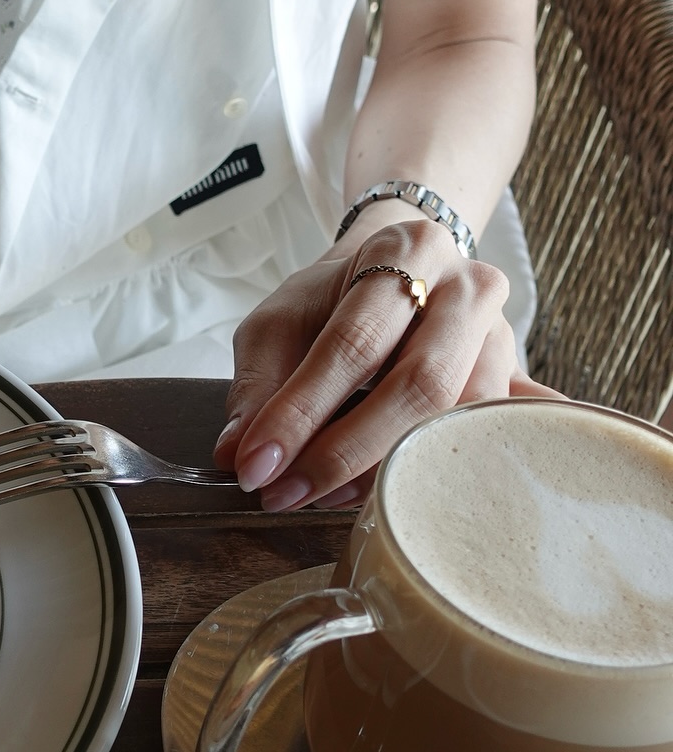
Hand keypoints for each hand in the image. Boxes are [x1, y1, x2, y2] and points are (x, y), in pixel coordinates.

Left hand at [213, 209, 557, 510]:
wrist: (396, 277)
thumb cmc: (333, 301)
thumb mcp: (279, 322)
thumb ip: (258, 386)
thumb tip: (236, 454)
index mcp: (405, 250)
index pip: (354, 341)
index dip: (303, 410)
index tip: (258, 466)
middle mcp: (469, 288)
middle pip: (421, 383)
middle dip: (347, 451)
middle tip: (288, 493)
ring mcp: (503, 337)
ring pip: (460, 418)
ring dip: (390, 470)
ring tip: (326, 497)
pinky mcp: (514, 381)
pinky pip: (495, 434)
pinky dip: (455, 471)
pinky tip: (417, 501)